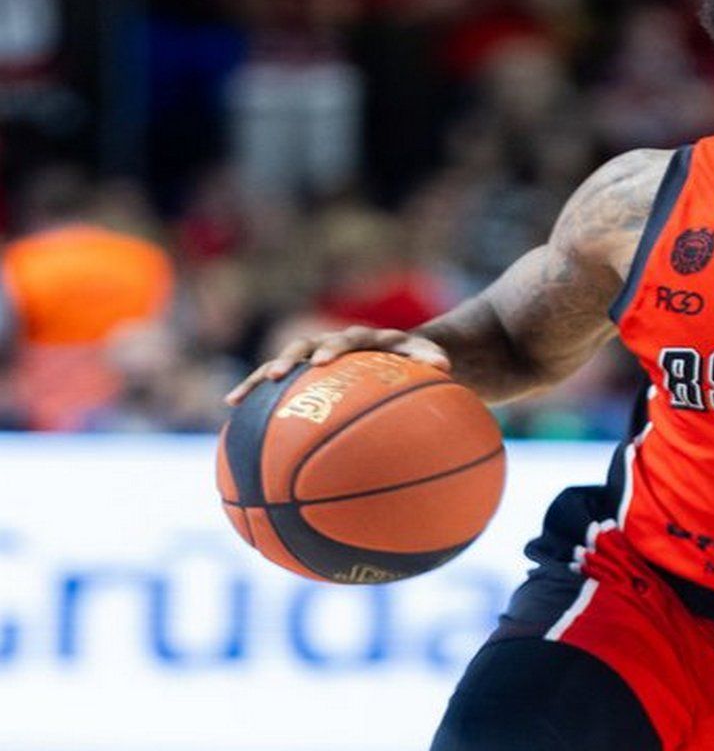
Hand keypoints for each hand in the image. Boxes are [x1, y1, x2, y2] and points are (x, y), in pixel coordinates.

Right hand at [224, 326, 451, 405]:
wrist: (400, 354)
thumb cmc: (416, 361)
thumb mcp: (428, 358)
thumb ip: (431, 359)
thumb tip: (444, 365)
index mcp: (364, 339)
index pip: (347, 339)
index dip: (332, 348)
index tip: (322, 363)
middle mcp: (334, 343)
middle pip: (306, 346)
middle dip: (290, 360)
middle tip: (277, 375)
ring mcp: (315, 358)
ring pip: (284, 364)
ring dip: (261, 379)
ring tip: (238, 399)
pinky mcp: (304, 374)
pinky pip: (277, 386)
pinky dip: (256, 395)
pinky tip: (232, 411)